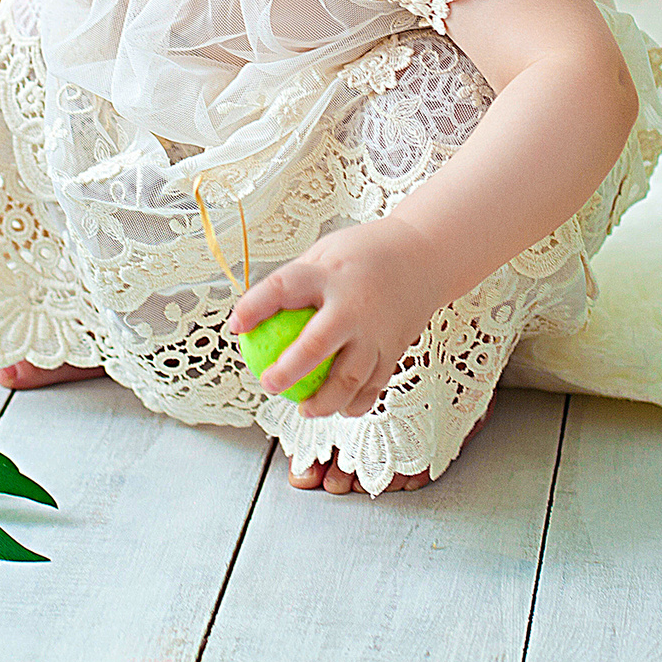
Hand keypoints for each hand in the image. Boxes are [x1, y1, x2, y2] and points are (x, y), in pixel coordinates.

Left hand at [228, 216, 451, 418]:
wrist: (425, 256)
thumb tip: (252, 312)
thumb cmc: (365, 254)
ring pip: (349, 378)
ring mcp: (377, 331)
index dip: (256, 307)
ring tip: (304, 408)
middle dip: (289, 370)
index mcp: (330, 274)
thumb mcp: (326, 252)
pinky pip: (374, 386)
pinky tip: (340, 409)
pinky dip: (356, 403)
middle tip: (269, 383)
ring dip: (324, 401)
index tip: (236, 326)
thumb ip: (296, 281)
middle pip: (318, 345)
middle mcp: (354, 305)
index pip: (285, 289)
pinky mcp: (394, 350)